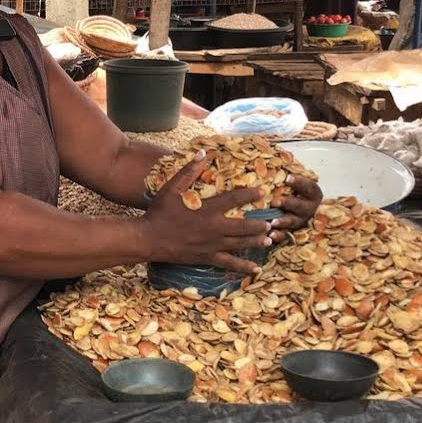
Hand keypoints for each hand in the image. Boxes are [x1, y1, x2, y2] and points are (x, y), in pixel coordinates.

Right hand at [142, 151, 272, 273]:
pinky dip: (244, 267)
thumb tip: (203, 153)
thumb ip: (188, 171)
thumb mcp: (171, 188)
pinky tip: (256, 269)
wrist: (148, 239)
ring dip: (257, 241)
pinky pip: (229, 263)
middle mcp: (214, 228)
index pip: (235, 199)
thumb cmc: (158, 212)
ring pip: (241, 243)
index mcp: (208, 209)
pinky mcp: (207, 257)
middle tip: (272, 222)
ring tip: (270, 239)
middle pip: (244, 226)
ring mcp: (212, 244)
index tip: (262, 192)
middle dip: (260, 223)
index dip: (250, 194)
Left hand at [269, 175, 322, 242]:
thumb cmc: (294, 190)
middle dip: (287, 204)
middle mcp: (309, 208)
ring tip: (272, 221)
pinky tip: (271, 235)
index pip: (308, 187)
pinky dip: (279, 236)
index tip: (287, 177)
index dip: (299, 182)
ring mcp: (301, 221)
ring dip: (282, 222)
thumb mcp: (296, 181)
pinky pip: (286, 235)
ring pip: (293, 222)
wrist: (299, 206)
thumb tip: (280, 158)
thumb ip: (290, 175)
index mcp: (312, 194)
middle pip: (300, 206)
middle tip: (274, 201)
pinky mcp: (293, 231)